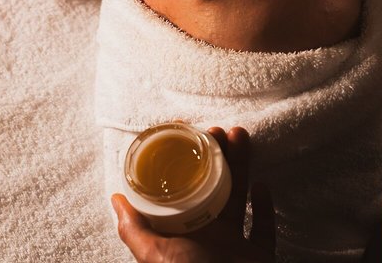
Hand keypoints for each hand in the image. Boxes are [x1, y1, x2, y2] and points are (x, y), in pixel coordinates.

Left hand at [111, 127, 275, 262]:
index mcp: (184, 234)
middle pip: (215, 188)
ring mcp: (235, 246)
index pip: (185, 190)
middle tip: (220, 131)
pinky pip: (265, 228)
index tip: (190, 136)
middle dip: (219, 158)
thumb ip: (135, 231)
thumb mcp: (156, 255)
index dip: (188, 163)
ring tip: (241, 138)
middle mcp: (208, 236)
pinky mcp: (259, 256)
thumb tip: (115, 198)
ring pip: (240, 198)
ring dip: (242, 168)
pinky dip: (266, 206)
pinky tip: (264, 183)